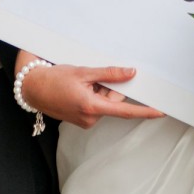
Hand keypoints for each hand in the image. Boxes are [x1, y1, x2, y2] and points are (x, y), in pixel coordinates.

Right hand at [16, 56, 164, 130]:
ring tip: (81, 81)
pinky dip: (93, 95)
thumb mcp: (84, 72)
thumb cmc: (55, 79)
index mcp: (92, 107)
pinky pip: (96, 106)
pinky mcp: (81, 119)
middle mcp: (90, 119)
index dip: (145, 112)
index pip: (125, 111)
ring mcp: (85, 121)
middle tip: (93, 76)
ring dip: (99, 90)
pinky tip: (79, 87)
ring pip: (104, 103)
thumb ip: (109, 74)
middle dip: (109, 87)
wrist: (33, 88)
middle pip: (113, 102)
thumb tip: (131, 73)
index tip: (160, 111)